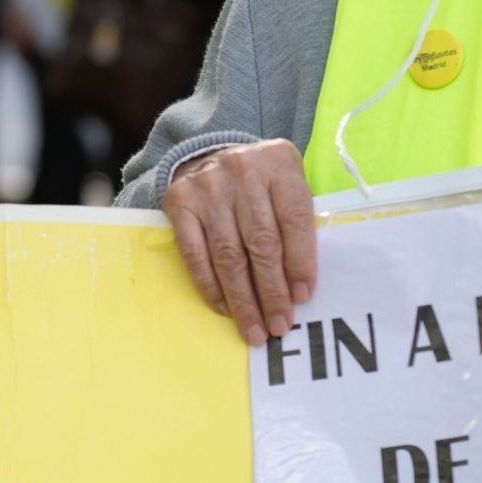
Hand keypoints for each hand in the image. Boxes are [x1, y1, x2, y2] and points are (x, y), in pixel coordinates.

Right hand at [162, 140, 316, 345]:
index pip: (294, 218)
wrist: (209, 154)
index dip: (300, 263)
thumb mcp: (285, 186)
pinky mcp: (179, 201)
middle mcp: (242, 170)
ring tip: (254, 328)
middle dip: (272, 291)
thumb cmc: (259, 182)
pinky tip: (224, 307)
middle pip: (262, 242)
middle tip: (279, 325)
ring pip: (228, 254)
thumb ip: (295, 224)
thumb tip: (298, 289)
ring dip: (242, 298)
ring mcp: (207, 185)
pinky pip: (195, 253)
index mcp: (279, 162)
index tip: (302, 298)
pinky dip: (210, 285)